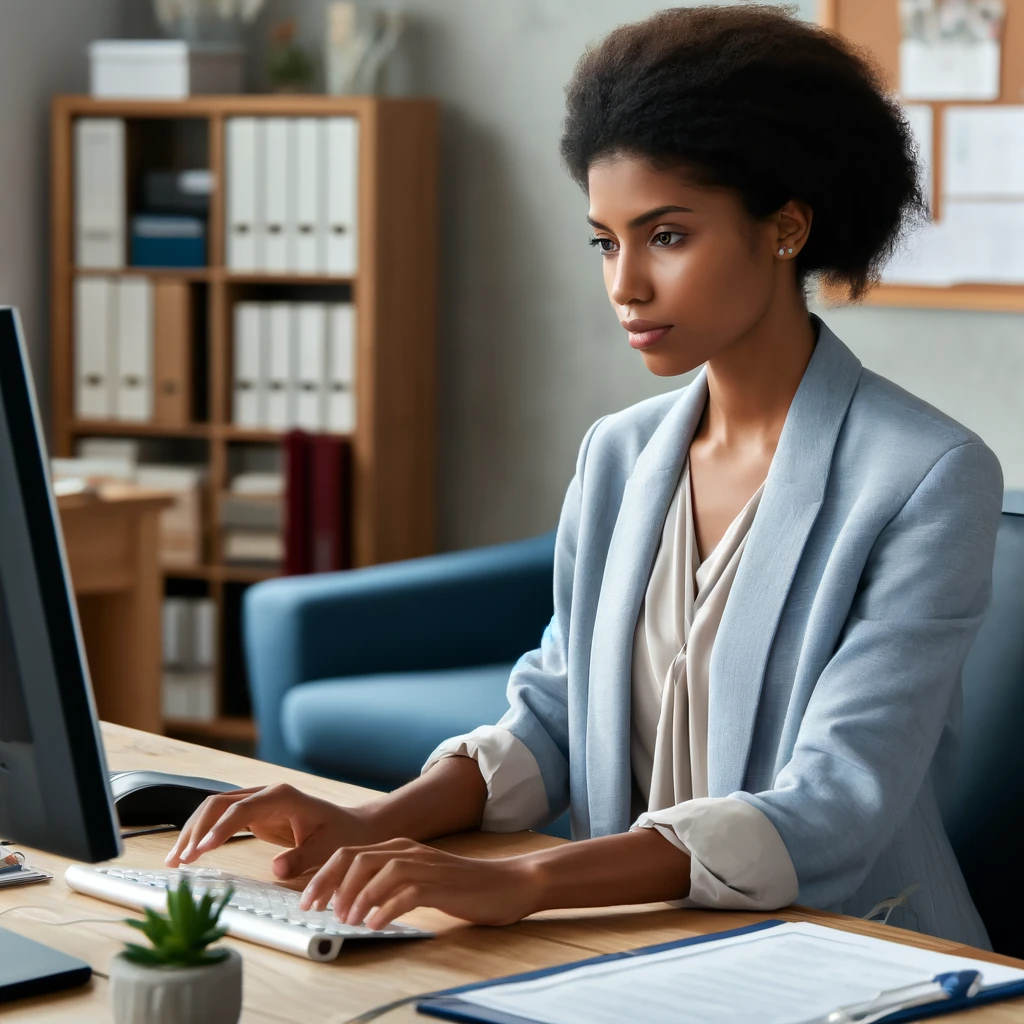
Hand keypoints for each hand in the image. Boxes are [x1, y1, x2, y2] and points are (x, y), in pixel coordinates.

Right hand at [165, 783, 381, 879]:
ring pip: (215, 808)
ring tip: (175, 861)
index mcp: (283, 796)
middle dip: (197, 830)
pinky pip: (221, 818)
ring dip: (193, 831)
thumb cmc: (341, 835)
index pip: (241, 809)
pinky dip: (203, 833)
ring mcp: (258, 801)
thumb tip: (276, 870)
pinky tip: (189, 853)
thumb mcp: (327, 848)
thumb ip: (302, 858)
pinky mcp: (254, 813)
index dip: (219, 830)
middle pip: (220, 803)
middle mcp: (267, 793)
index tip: (201, 852)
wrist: (352, 825)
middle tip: (181, 861)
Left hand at [298, 838, 542, 929]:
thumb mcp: (419, 880)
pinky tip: (375, 924)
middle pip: (357, 858)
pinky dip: (386, 908)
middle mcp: (409, 851)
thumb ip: (390, 884)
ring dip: (357, 897)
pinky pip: (407, 893)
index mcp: (400, 848)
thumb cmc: (462, 886)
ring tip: (345, 919)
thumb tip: (352, 904)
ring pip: (380, 872)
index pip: (351, 853)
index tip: (308, 900)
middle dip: (330, 883)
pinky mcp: (441, 884)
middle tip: (316, 909)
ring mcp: (426, 866)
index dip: (324, 875)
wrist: (507, 883)